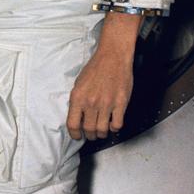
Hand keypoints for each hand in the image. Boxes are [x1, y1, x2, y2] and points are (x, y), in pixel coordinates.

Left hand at [67, 13, 138, 140]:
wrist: (113, 57)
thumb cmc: (95, 68)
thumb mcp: (78, 83)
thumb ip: (77, 101)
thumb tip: (77, 117)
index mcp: (78, 97)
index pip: (73, 125)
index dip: (75, 134)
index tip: (78, 136)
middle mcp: (91, 103)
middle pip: (89, 130)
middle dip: (90, 135)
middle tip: (91, 134)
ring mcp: (107, 104)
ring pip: (102, 130)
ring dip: (102, 133)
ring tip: (102, 130)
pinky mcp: (120, 103)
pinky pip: (117, 125)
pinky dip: (114, 128)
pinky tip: (112, 122)